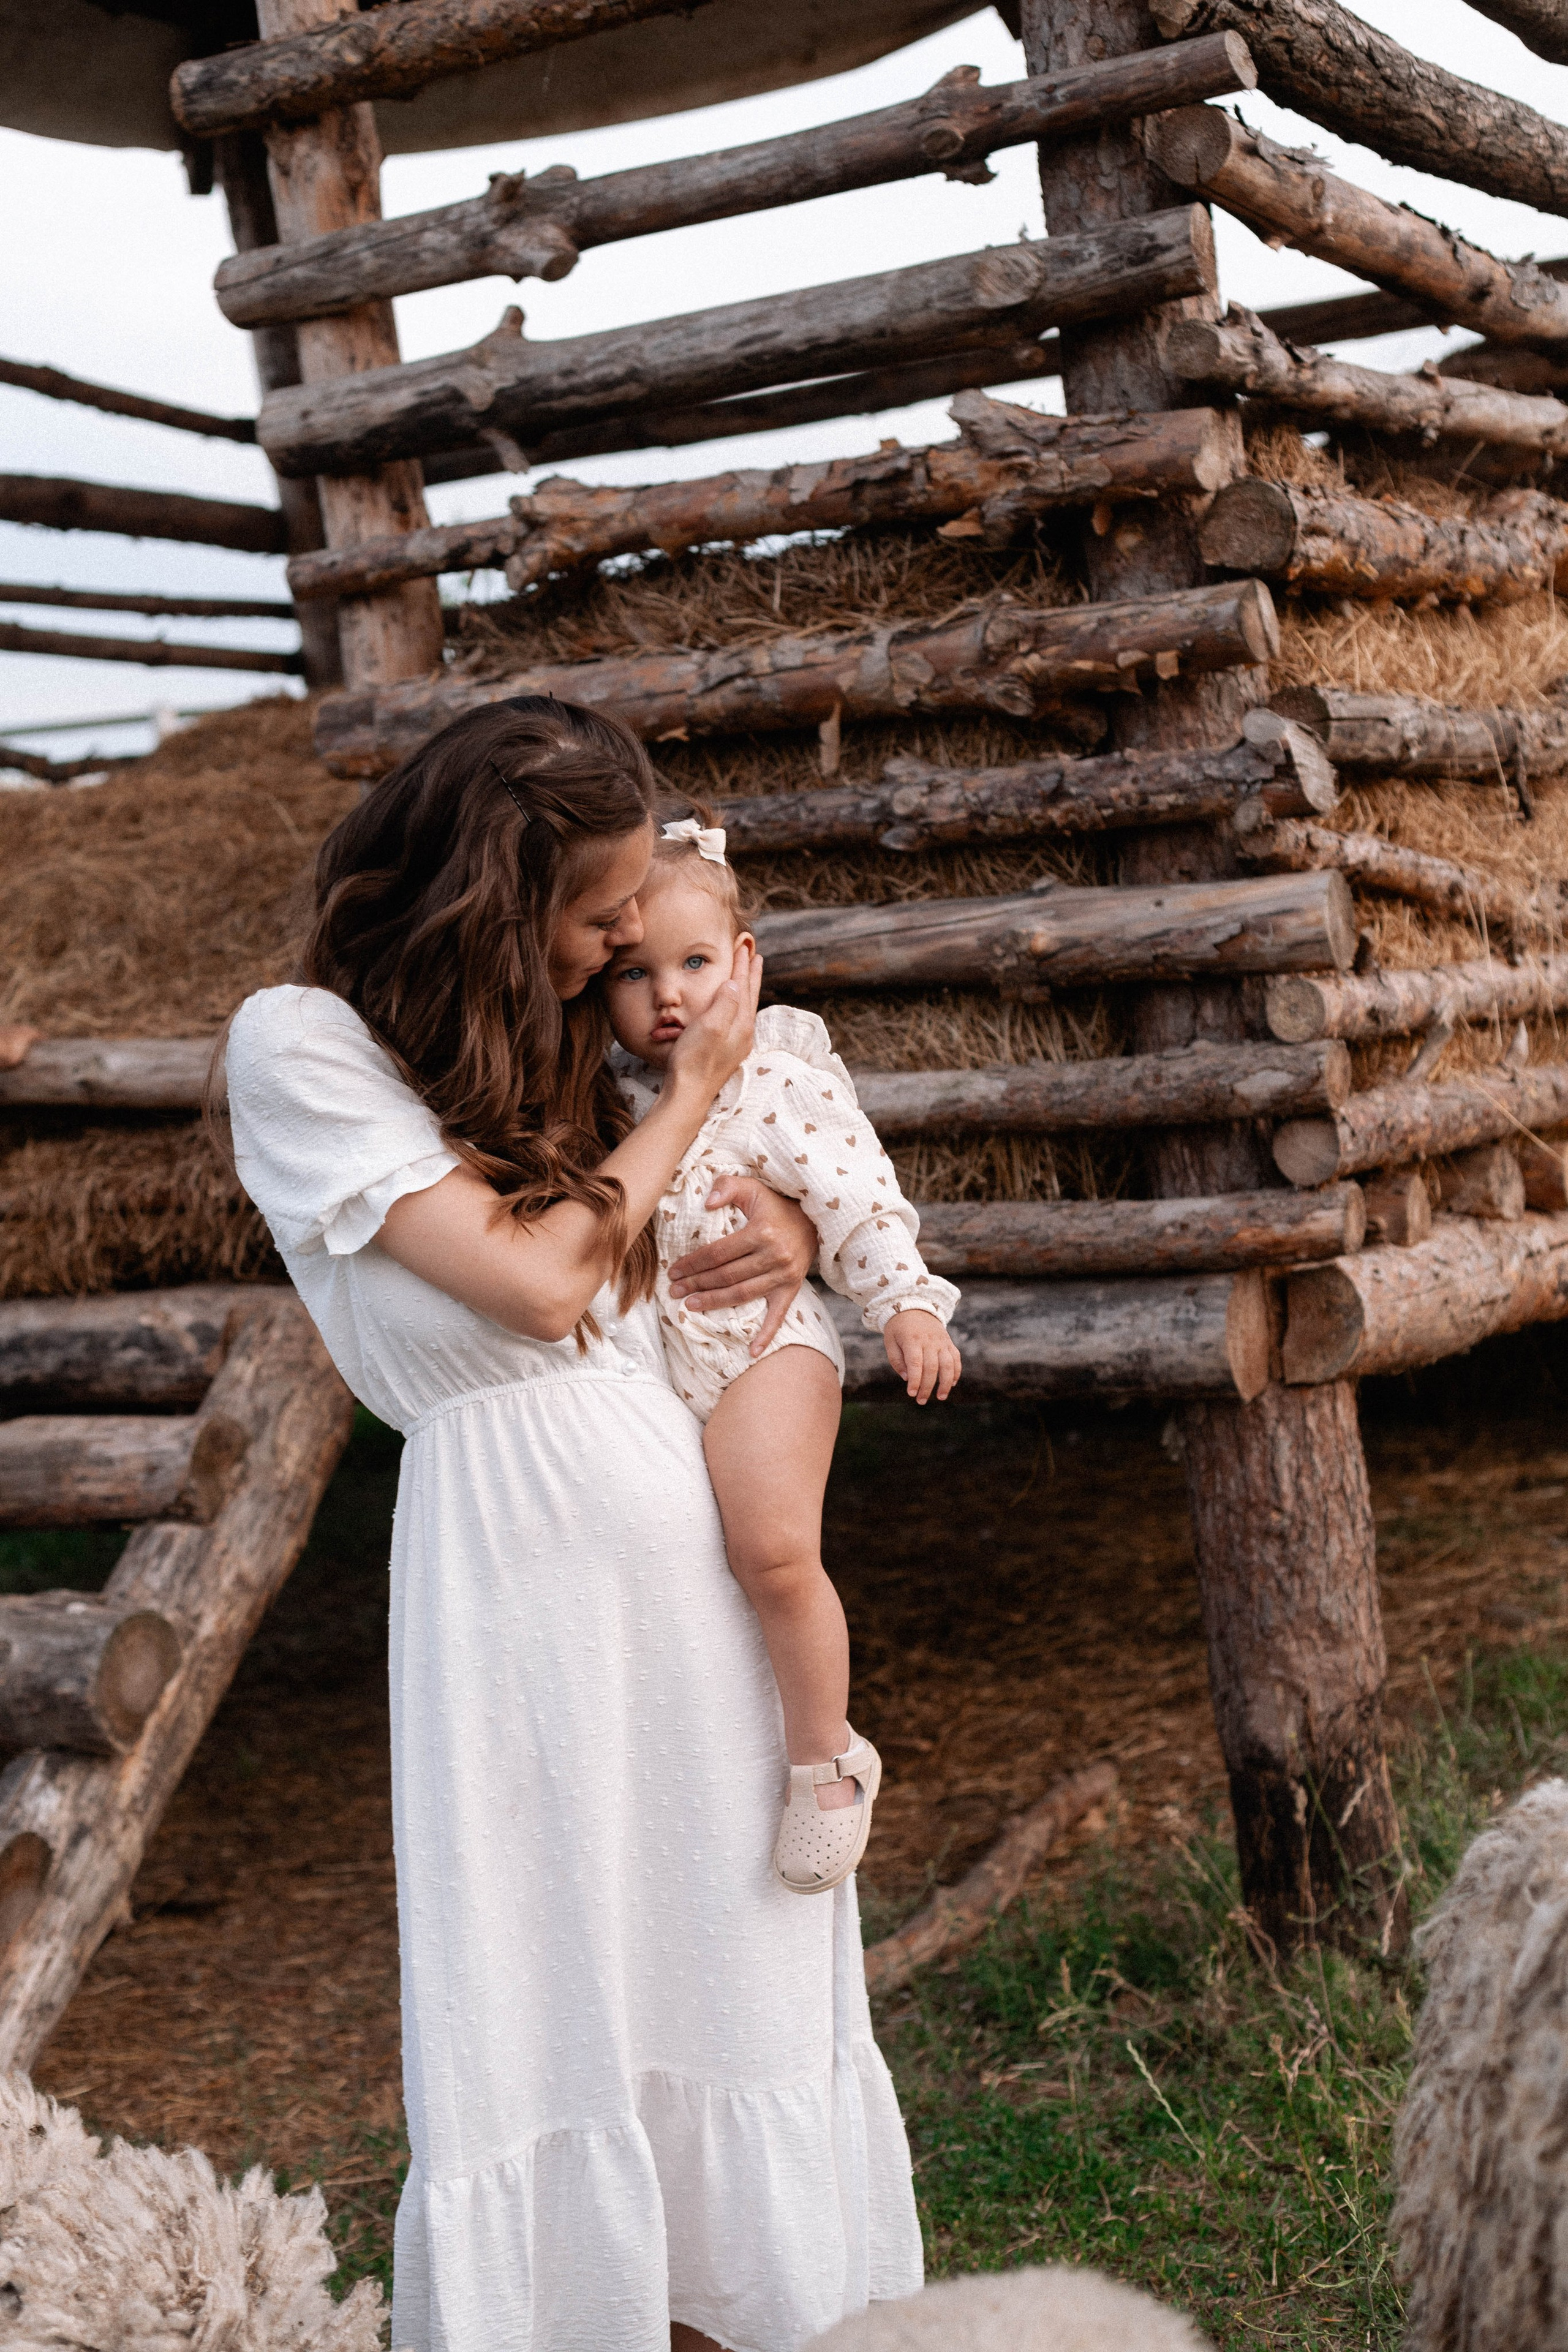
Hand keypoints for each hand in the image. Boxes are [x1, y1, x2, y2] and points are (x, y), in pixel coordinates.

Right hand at [665, 941, 761, 1100]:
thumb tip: (734, 983)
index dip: (742, 965)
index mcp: (740, 1023)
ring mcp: (736, 1043)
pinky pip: (738, 1019)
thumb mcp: (709, 1027)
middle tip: (754, 954)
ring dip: (746, 988)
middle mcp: (743, 1033)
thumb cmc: (694, 1061)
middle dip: (750, 973)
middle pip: (749, 995)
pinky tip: (735, 1008)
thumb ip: (725, 1004)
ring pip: (745, 1007)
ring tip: (748, 975)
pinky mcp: (727, 1052)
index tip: (743, 945)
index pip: (742, 986)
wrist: (688, 1095)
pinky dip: (739, 1004)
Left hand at [668, 1177, 816, 1353]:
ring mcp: (784, 1275)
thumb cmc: (776, 1204)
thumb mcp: (753, 1187)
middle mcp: (774, 1256)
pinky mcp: (792, 1288)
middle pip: (726, 1275)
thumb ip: (727, 1187)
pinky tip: (751, 1351)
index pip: (718, 1252)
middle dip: (696, 1284)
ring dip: (714, 1303)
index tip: (673, 1270)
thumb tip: (705, 1203)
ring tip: (690, 1306)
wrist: (815, 1220)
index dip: (693, 1263)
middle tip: (674, 1291)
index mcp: (761, 1231)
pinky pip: (778, 1315)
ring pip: (742, 1294)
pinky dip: (765, 1335)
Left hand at [883, 1310, 960, 1404]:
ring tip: (941, 1397)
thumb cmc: (898, 1327)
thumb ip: (896, 1360)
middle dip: (927, 1387)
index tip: (911, 1393)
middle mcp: (929, 1341)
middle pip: (931, 1368)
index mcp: (912, 1339)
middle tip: (921, 1401)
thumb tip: (907, 1378)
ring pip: (948, 1365)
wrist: (914, 1305)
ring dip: (945, 1383)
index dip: (915, 1380)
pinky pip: (956, 1359)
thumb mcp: (890, 1341)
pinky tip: (951, 1384)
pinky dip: (956, 1372)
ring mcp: (941, 1341)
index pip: (915, 1364)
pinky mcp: (948, 1342)